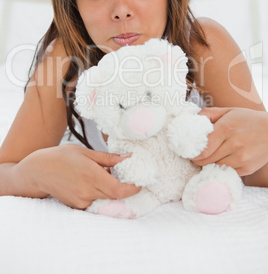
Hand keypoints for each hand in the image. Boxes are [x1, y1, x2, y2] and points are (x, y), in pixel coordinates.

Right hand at [14, 144, 139, 208]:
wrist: (39, 171)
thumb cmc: (62, 157)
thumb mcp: (87, 152)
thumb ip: (109, 158)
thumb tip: (128, 157)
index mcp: (92, 176)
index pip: (120, 190)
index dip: (133, 188)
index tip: (140, 182)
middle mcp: (87, 192)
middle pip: (115, 196)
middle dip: (124, 188)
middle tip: (126, 176)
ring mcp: (81, 201)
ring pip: (105, 199)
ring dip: (110, 190)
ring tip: (104, 176)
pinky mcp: (76, 206)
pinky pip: (95, 202)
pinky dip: (99, 193)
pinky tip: (93, 182)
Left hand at [191, 107, 267, 176]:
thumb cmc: (249, 120)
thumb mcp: (229, 111)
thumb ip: (209, 113)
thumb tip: (192, 120)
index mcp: (226, 128)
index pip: (203, 149)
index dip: (192, 153)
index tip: (188, 152)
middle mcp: (234, 144)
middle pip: (206, 161)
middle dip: (197, 160)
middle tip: (194, 157)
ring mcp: (242, 158)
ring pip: (215, 168)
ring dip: (208, 165)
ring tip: (207, 159)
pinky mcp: (247, 168)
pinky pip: (227, 172)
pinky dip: (221, 169)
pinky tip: (220, 162)